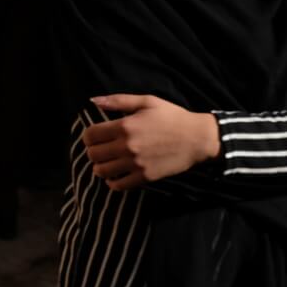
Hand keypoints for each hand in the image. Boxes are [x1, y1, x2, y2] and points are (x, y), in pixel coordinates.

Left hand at [81, 94, 219, 190]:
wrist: (197, 138)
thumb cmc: (173, 117)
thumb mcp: (147, 102)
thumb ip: (118, 101)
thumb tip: (93, 100)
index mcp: (125, 126)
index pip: (90, 135)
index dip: (88, 136)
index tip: (95, 137)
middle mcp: (127, 146)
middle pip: (93, 154)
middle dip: (93, 151)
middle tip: (101, 149)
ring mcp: (135, 164)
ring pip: (102, 171)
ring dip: (100, 167)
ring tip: (107, 162)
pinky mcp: (144, 177)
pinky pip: (118, 185)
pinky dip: (112, 182)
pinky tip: (116, 176)